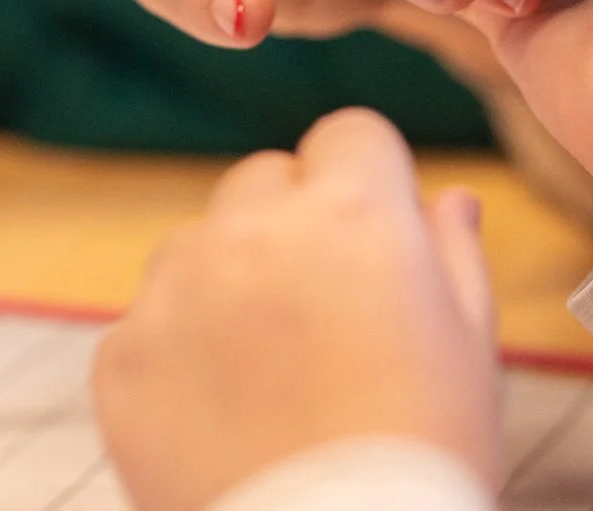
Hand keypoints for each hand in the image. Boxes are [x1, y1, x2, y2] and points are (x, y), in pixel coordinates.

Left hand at [94, 109, 501, 510]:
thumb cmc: (419, 457)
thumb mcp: (471, 348)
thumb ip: (455, 251)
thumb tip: (449, 197)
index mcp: (351, 211)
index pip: (349, 134)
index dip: (368, 184)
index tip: (375, 236)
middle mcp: (252, 229)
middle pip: (266, 179)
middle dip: (293, 223)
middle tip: (324, 311)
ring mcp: (175, 290)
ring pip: (200, 243)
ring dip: (229, 279)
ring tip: (271, 370)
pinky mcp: (120, 356)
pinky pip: (149, 320)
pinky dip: (179, 352)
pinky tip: (225, 410)